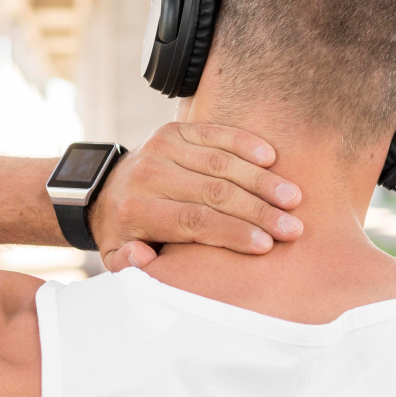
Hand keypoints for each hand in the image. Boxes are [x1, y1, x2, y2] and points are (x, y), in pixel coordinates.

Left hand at [89, 123, 303, 271]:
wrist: (102, 190)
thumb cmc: (122, 232)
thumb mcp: (114, 257)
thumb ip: (128, 265)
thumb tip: (143, 257)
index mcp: (139, 210)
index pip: (196, 221)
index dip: (234, 232)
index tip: (267, 245)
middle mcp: (150, 175)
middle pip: (215, 193)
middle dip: (259, 211)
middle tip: (292, 226)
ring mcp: (163, 148)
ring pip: (221, 163)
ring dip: (261, 180)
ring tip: (293, 197)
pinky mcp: (174, 131)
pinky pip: (215, 134)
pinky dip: (245, 144)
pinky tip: (271, 158)